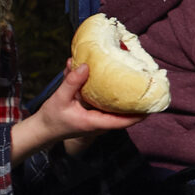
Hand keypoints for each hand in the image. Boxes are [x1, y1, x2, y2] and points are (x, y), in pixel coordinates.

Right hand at [11, 64, 145, 161]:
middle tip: (149, 86)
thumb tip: (85, 65)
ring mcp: (98, 118)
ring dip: (125, 96)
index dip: (140, 114)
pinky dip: (110, 92)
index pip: (124, 121)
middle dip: (136, 101)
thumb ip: (72, 82)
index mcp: (96, 122)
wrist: (42, 129)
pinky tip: (113, 77)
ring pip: (116, 107)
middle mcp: (100, 122)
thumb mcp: (60, 99)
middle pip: (125, 113)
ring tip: (138, 81)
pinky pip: (106, 102)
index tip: (152, 104)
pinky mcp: (93, 112)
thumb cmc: (51, 117)